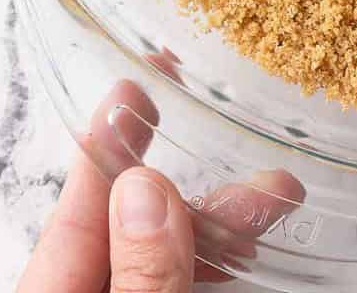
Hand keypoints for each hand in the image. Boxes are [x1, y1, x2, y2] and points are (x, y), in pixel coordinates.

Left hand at [17, 79, 304, 290]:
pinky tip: (255, 243)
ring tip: (281, 193)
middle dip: (197, 185)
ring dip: (225, 226)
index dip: (105, 144)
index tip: (131, 84)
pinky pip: (185, 283)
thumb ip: (141, 275)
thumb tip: (145, 188)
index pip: (74, 214)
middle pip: (134, 231)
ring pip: (172, 258)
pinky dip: (217, 264)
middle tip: (246, 138)